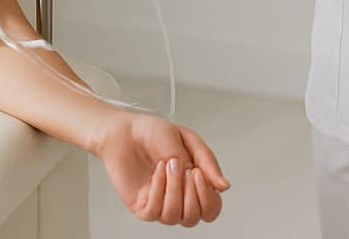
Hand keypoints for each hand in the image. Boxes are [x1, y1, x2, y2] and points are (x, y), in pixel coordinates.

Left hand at [94, 112, 229, 225]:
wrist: (125, 129)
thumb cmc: (153, 132)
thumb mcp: (189, 139)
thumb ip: (208, 163)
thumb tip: (224, 186)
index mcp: (193, 184)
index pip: (211, 209)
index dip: (209, 197)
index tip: (199, 174)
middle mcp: (178, 197)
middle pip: (195, 218)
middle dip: (192, 194)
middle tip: (187, 170)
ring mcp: (160, 202)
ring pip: (175, 217)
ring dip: (174, 189)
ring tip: (169, 165)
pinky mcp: (142, 205)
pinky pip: (154, 211)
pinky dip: (158, 189)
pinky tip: (157, 171)